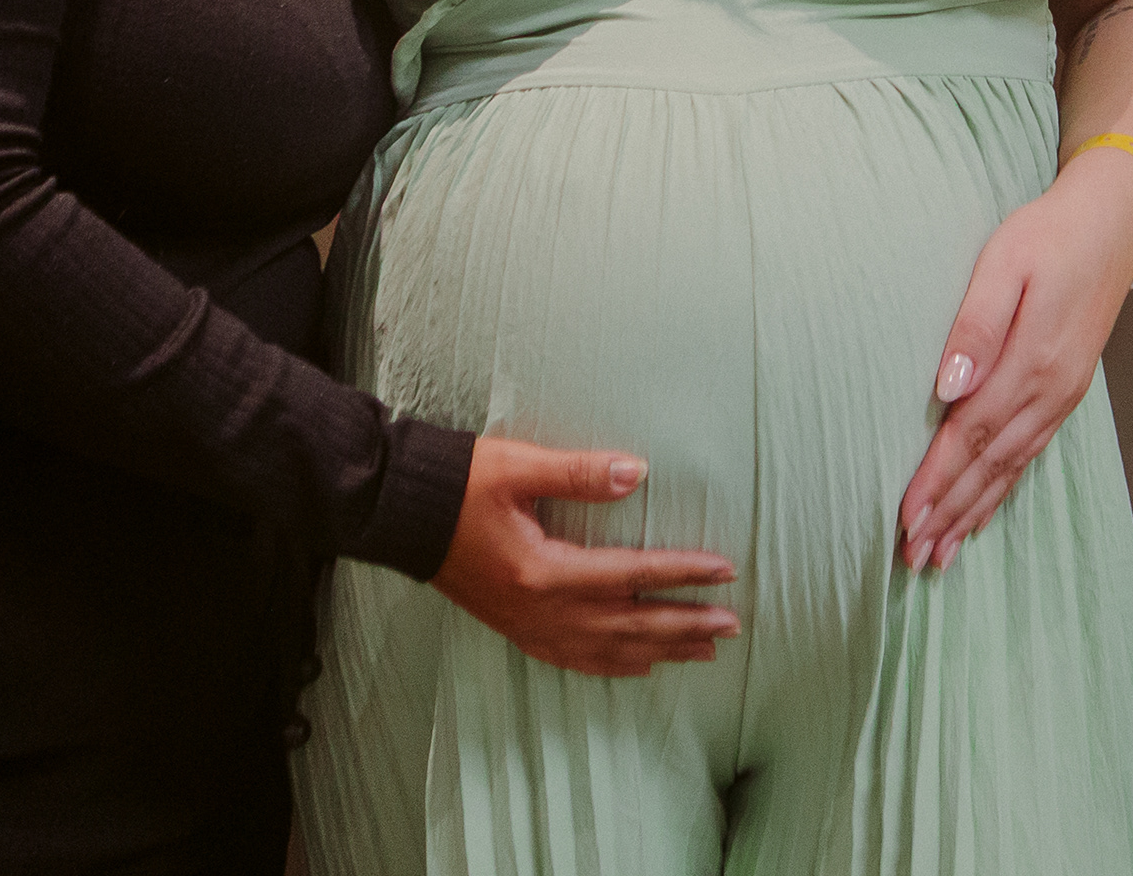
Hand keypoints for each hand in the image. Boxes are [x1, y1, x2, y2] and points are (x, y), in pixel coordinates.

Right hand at [428, 437, 738, 676]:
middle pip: (628, 625)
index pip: (631, 575)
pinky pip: (573, 658)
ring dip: (658, 650)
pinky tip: (637, 666)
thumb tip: (638, 472)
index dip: (681, 572)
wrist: (400, 515)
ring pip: (606, 650)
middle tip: (732, 625)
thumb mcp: (518, 466)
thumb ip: (580, 473)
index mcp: (544, 571)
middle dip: (684, 625)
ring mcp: (526, 626)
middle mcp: (539, 610)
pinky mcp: (515, 628)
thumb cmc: (459, 484)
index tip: (725, 570)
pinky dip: (612, 665)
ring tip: (702, 652)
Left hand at [895, 151, 1132, 570]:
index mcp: (1033, 361)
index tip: (905, 518)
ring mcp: (1062, 397)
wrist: (1113, 226)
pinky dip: (1001, 492)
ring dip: (972, 514)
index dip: (937, 479)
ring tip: (938, 555)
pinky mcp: (1066, 393)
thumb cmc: (1049, 235)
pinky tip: (981, 514)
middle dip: (949, 513)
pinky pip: (1029, 456)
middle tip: (911, 559)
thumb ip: (976, 325)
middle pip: (990, 465)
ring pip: (1010, 469)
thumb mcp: (1005, 262)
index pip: (972, 433)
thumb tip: (946, 388)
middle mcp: (1051, 391)